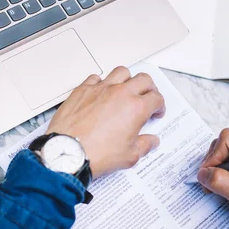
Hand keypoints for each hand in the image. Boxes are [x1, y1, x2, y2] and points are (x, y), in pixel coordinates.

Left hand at [46, 67, 165, 177]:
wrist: (68, 152)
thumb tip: (151, 141)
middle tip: (146, 97)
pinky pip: (96, 78)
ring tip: (126, 89)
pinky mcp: (83, 90)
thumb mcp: (129, 156)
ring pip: (121, 72)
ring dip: (128, 79)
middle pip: (143, 79)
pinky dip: (102, 82)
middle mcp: (120, 94)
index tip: (156, 111)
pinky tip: (101, 91)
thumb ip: (144, 145)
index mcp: (136, 108)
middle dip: (149, 88)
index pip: (156, 98)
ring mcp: (101, 89)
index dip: (159, 105)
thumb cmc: (96, 153)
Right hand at [197, 129, 228, 227]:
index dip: (213, 156)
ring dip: (218, 168)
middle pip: (225, 144)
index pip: (228, 140)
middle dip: (214, 163)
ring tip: (219, 187)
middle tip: (210, 184)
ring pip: (226, 151)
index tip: (207, 175)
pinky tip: (227, 184)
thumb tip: (202, 173)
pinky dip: (225, 171)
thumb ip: (220, 182)